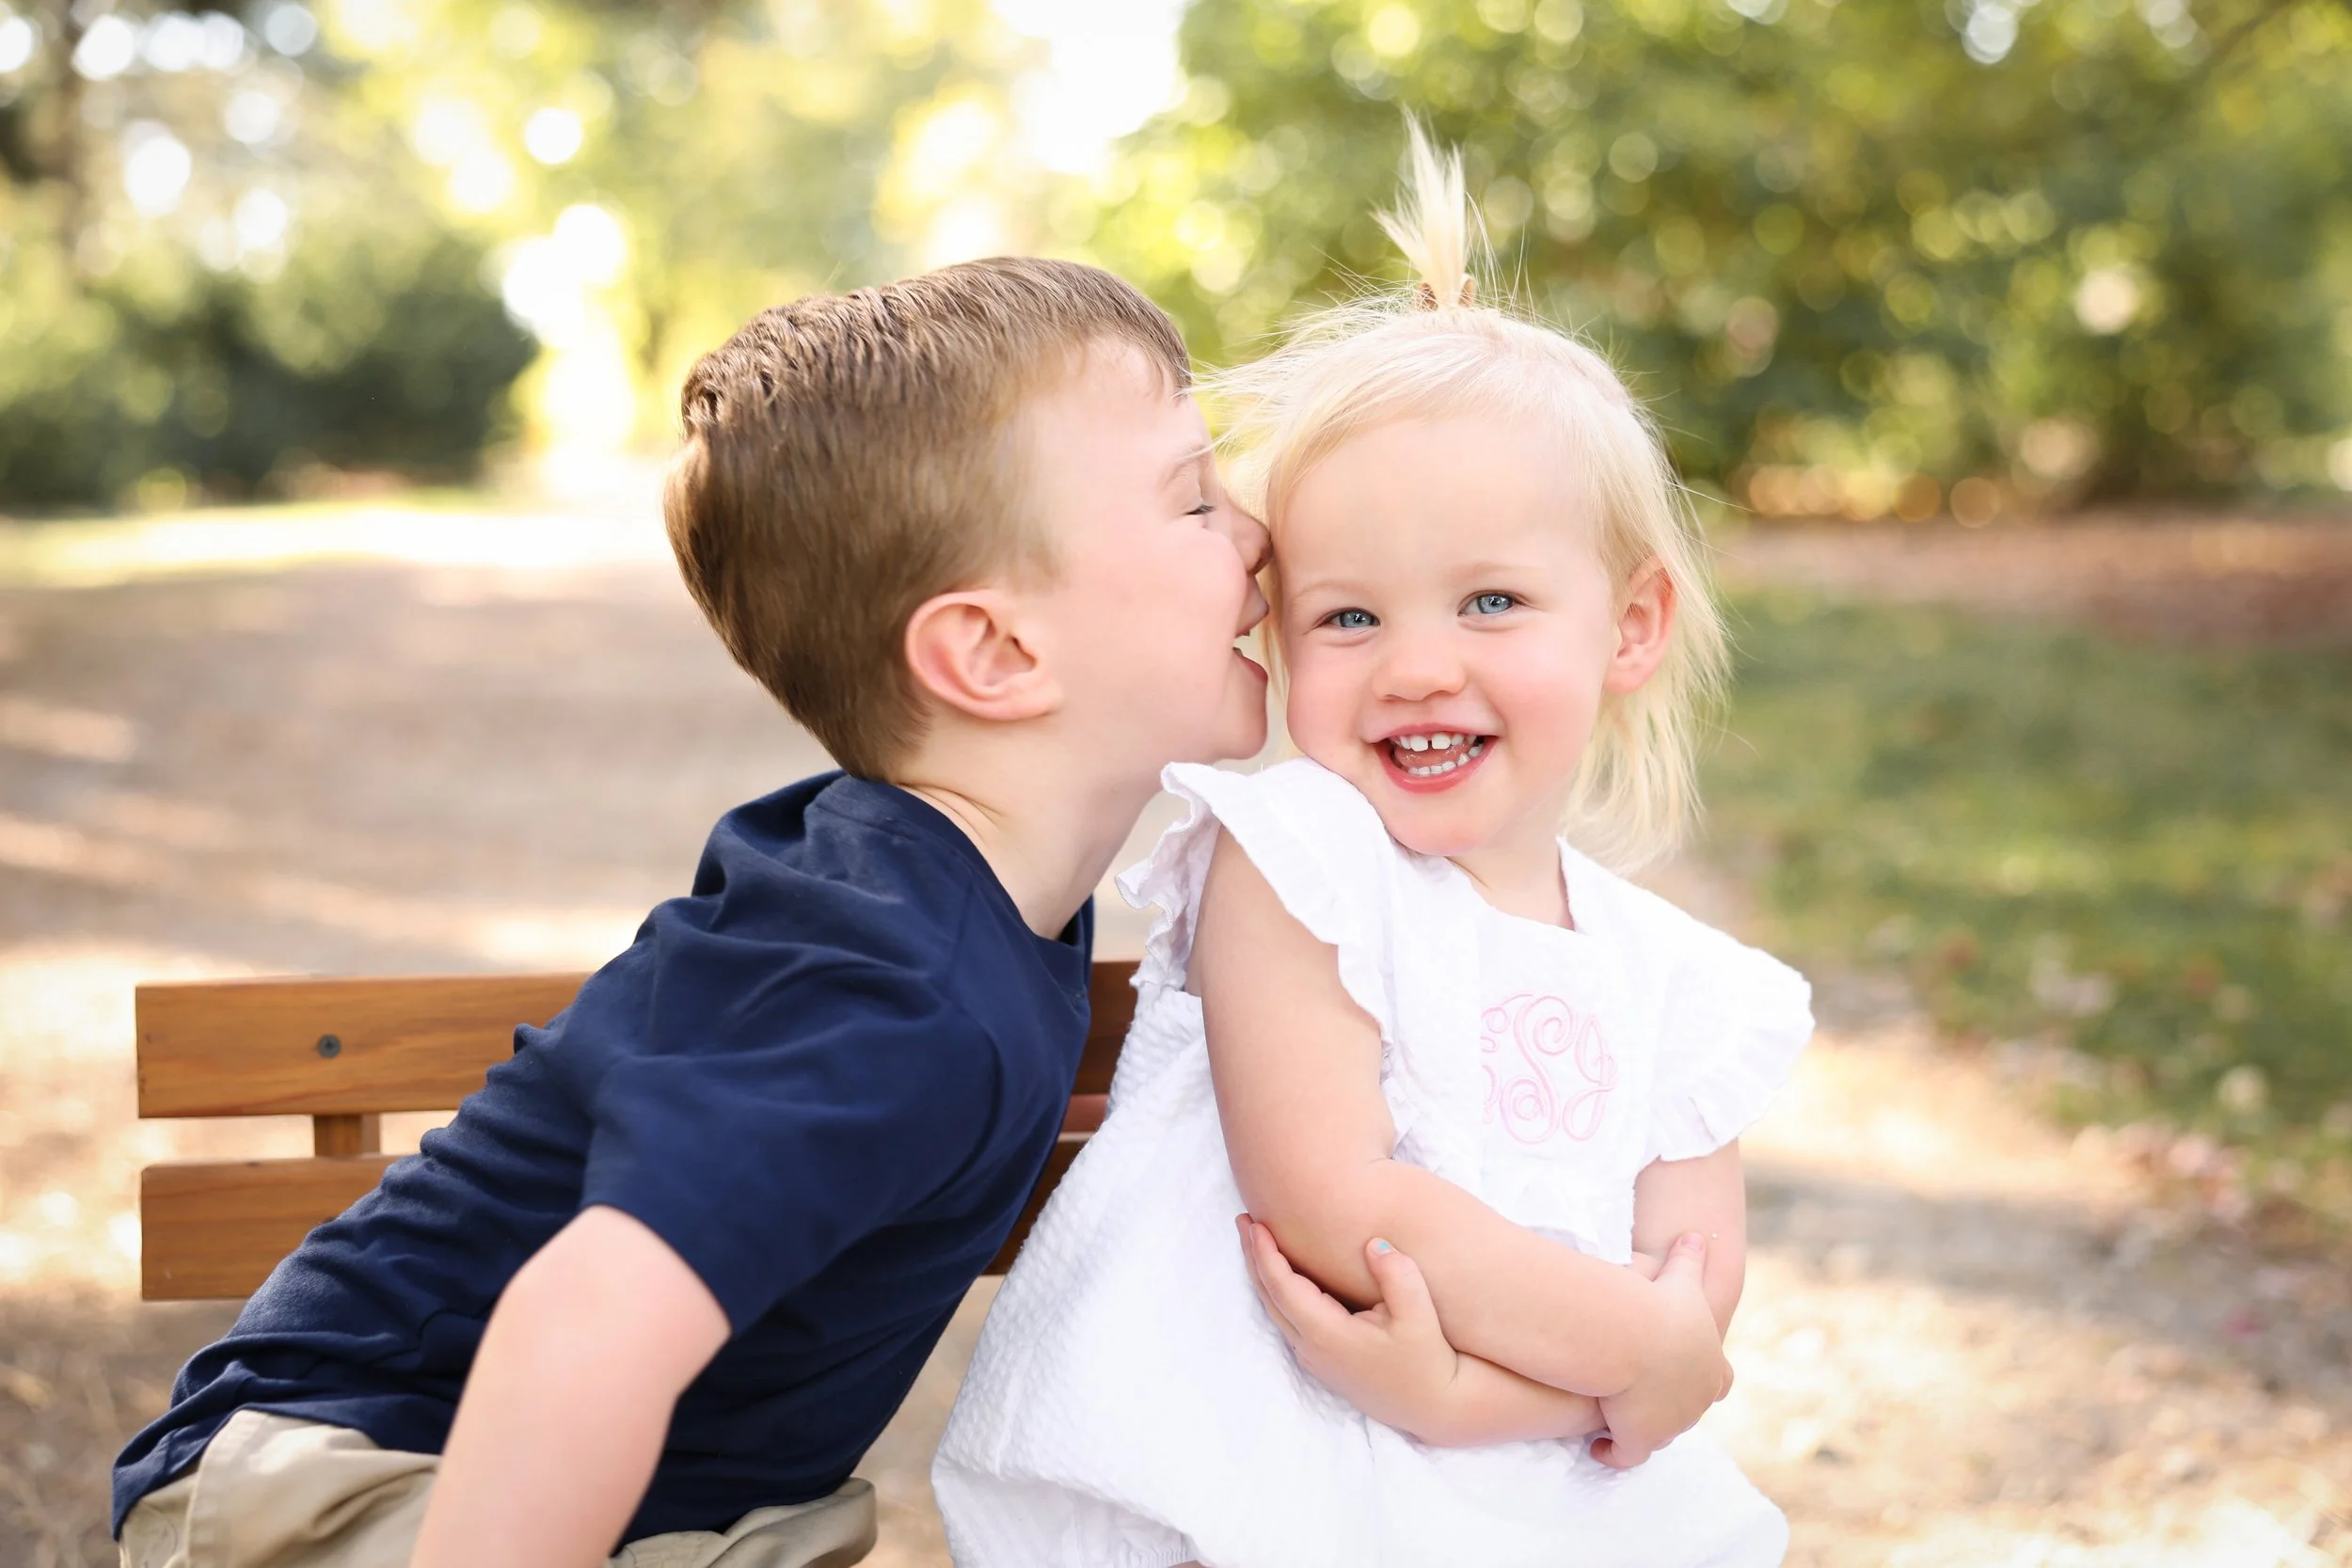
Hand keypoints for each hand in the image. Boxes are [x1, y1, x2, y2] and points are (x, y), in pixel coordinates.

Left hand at [1237, 1215, 1462, 1439]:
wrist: (1437, 1407)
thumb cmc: (1429, 1361)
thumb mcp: (1421, 1316)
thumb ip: (1398, 1275)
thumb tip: (1374, 1244)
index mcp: (1328, 1335)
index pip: (1282, 1287)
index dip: (1265, 1253)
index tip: (1253, 1221)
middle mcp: (1312, 1349)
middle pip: (1269, 1297)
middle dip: (1253, 1257)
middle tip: (1242, 1221)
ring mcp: (1316, 1359)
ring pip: (1275, 1310)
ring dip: (1264, 1274)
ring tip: (1256, 1241)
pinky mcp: (1324, 1362)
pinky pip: (1288, 1319)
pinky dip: (1278, 1291)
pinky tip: (1283, 1275)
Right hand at [1589, 1232, 1731, 1469]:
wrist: (1637, 1338)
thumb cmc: (1659, 1307)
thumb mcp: (1682, 1279)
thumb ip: (1689, 1259)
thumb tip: (1696, 1233)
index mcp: (1713, 1369)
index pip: (1719, 1381)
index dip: (1704, 1379)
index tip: (1681, 1374)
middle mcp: (1697, 1404)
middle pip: (1688, 1412)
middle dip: (1669, 1407)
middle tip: (1646, 1398)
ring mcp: (1670, 1426)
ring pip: (1659, 1435)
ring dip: (1640, 1428)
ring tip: (1616, 1419)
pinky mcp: (1639, 1440)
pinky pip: (1625, 1457)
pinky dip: (1613, 1453)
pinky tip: (1598, 1446)